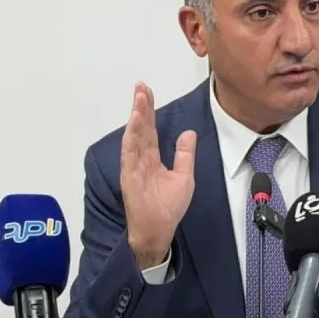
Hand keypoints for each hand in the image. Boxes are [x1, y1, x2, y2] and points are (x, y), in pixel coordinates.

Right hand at [120, 82, 195, 266]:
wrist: (158, 230)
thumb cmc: (168, 208)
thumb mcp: (184, 177)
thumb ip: (184, 155)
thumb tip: (188, 133)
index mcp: (153, 159)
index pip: (150, 130)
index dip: (149, 111)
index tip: (147, 92)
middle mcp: (141, 159)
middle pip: (141, 128)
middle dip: (141, 107)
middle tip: (141, 86)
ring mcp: (134, 166)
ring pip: (135, 136)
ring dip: (137, 117)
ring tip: (139, 98)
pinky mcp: (130, 176)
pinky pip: (130, 153)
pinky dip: (132, 137)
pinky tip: (135, 122)